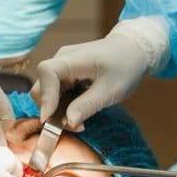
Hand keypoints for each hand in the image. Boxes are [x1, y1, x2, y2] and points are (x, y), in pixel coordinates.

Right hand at [31, 16, 170, 129]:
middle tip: (72, 126)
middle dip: (52, 110)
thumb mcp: (110, 90)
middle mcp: (62, 60)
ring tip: (80, 122)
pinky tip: (80, 112)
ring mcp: (64, 66)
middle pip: (41, 86)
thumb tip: (67, 122)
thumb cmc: (126, 66)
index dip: (45, 97)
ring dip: (58, 110)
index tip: (49, 118)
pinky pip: (58, 92)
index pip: (47, 73)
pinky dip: (64, 105)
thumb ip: (87, 106)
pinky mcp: (67, 73)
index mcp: (71, 59)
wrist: (135, 50)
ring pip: (48, 92)